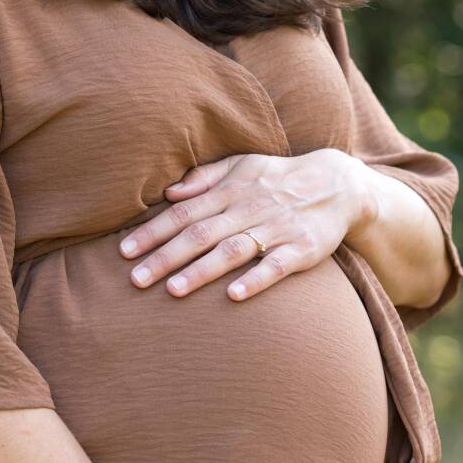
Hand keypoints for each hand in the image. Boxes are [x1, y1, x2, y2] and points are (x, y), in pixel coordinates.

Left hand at [119, 149, 376, 300]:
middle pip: (201, 234)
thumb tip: (168, 192)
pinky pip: (277, 265)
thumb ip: (205, 177)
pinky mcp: (302, 249)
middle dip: (166, 256)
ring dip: (202, 270)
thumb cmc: (278, 178)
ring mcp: (276, 229)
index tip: (125, 251)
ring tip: (173, 290)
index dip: (154, 232)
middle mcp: (249, 208)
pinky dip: (256, 279)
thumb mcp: (242, 166)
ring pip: (233, 250)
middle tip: (135, 279)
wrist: (338, 184)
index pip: (185, 212)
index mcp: (231, 190)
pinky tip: (235, 296)